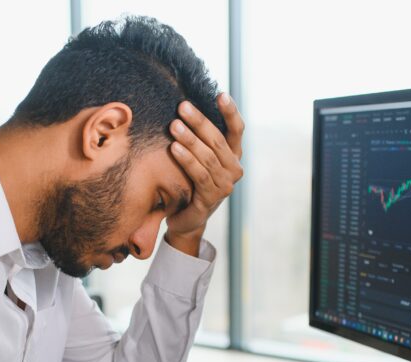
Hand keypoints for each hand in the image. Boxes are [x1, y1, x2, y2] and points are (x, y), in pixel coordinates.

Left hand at [165, 93, 244, 253]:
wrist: (186, 218)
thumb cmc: (190, 181)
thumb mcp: (198, 157)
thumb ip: (200, 138)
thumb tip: (186, 105)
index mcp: (233, 156)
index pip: (236, 130)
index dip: (230, 112)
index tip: (220, 94)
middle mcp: (234, 170)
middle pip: (218, 141)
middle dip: (200, 122)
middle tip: (182, 107)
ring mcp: (225, 186)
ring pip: (207, 157)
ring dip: (190, 140)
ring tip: (174, 126)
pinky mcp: (211, 199)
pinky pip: (198, 175)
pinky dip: (186, 160)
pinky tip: (174, 147)